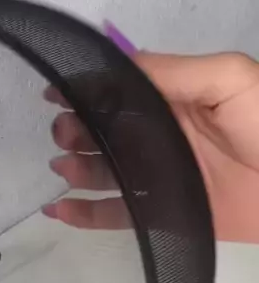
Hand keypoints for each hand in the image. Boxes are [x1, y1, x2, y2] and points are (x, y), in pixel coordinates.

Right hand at [44, 52, 258, 242]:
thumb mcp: (228, 78)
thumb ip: (173, 71)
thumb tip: (117, 66)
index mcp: (174, 100)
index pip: (119, 92)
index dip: (86, 91)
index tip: (55, 95)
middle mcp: (161, 137)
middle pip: (105, 134)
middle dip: (77, 132)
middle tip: (65, 136)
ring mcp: (160, 178)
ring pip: (106, 174)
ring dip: (77, 170)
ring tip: (64, 169)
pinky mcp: (163, 215)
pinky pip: (116, 216)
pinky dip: (85, 216)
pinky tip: (60, 211)